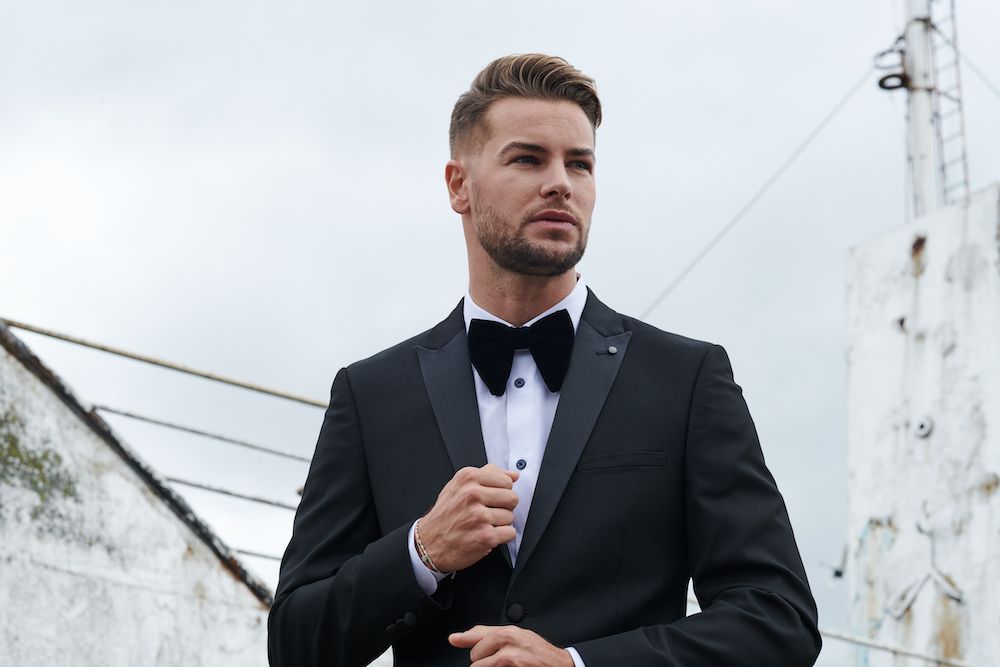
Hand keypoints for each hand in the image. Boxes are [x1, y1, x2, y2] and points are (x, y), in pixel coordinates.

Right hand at [418, 464, 518, 572]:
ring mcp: (479, 516)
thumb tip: (513, 474)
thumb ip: (487, 475)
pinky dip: (501, 537)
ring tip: (483, 525)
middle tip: (488, 512)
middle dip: (504, 507)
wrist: (428, 543)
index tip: (491, 498)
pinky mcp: (485, 536)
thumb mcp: (459, 486)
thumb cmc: (445, 514)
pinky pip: (510, 533)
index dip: (502, 491)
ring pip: (511, 517)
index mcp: (468, 478)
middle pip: (512, 498)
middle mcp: (472, 494)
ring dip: (500, 524)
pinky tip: (486, 535)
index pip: (506, 480)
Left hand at [449, 625, 574, 666]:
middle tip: (500, 659)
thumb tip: (460, 637)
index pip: (478, 634)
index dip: (464, 639)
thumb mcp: (516, 635)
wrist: (559, 666)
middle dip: (483, 660)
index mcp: (507, 632)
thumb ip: (489, 633)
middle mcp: (507, 643)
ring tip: (505, 665)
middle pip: (475, 655)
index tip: (453, 639)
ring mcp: (509, 660)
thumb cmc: (538, 652)